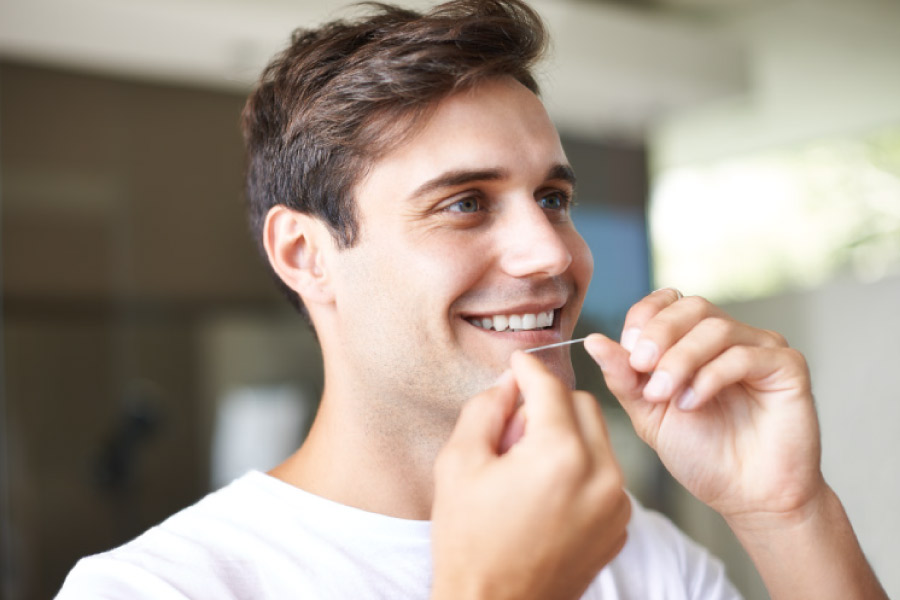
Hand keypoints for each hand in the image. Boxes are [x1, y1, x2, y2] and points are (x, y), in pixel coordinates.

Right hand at [430, 351, 629, 599]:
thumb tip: (509, 382)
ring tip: (528, 466)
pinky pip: (605, 473)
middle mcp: (600, 475)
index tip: (517, 363)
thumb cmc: (469, 541)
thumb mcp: (458, 463)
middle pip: (584, 404)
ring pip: (599, 438)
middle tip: (514, 429)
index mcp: (560, 454)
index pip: (551, 387)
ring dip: (567, 435)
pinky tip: (545, 493)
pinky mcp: (619, 525)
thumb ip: (486, 408)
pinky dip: (580, 468)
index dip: (528, 369)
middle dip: (550, 404)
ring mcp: (615, 504)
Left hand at [584, 289, 824, 520]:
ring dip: (681, 360)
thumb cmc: (702, 455)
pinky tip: (693, 403)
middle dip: (659, 334)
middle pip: (691, 307)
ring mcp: (760, 348)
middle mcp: (729, 338)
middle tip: (642, 367)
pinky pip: (745, 355)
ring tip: (665, 396)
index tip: (627, 351)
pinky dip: (711, 376)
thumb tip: (593, 341)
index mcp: (693, 341)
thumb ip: (624, 377)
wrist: (747, 498)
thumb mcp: (648, 413)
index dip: (644, 318)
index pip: (666, 302)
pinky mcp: (787, 367)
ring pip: (716, 328)